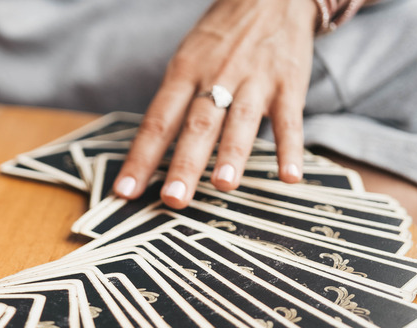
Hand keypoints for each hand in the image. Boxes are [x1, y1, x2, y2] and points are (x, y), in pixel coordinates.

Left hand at [113, 0, 317, 207]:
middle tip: (173, 199)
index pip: (157, 122)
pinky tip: (289, 176)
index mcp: (184, 74)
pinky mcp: (288, 83)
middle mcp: (216, 77)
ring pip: (241, 120)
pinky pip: (290, 119)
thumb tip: (150, 155)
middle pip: (196, 126)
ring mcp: (254, 80)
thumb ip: (176, 105)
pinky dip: (291, 148)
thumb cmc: (220, 39)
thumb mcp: (188, 60)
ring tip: (223, 185)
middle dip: (184, 164)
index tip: (125, 192)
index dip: (140, 158)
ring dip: (232, 154)